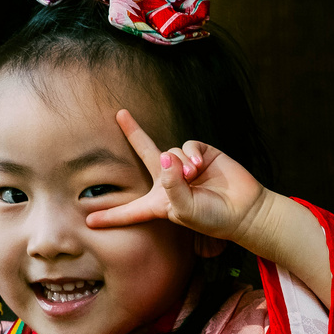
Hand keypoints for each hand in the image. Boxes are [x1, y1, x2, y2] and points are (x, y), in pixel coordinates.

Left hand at [85, 109, 267, 251]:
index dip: (111, 216)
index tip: (89, 220)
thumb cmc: (213, 218)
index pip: (130, 210)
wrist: (245, 210)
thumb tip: (165, 155)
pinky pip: (187, 145)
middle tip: (120, 114)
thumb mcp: (185, 210)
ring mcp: (186, 166)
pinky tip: (198, 166)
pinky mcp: (202, 154)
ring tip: (192, 177)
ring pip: (169, 151)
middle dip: (133, 132)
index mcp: (160, 203)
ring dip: (178, 163)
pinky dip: (189, 154)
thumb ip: (171, 185)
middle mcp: (170, 181)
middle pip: (146, 153)